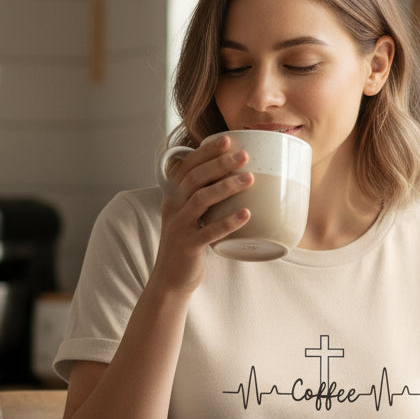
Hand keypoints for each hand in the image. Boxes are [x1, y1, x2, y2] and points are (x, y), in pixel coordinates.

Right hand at [152, 135, 252, 291]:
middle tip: (244, 155)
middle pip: (195, 178)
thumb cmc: (187, 244)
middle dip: (219, 163)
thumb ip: (204, 199)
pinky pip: (210, 231)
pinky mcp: (188, 246)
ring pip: (201, 199)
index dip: (206, 151)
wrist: (170, 279)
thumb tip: (236, 179)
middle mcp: (174, 208)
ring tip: (249, 178)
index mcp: (174, 197)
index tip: (227, 139)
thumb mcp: (190, 217)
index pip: (187, 166)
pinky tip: (247, 214)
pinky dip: (229, 221)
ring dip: (226, 186)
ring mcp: (179, 227)